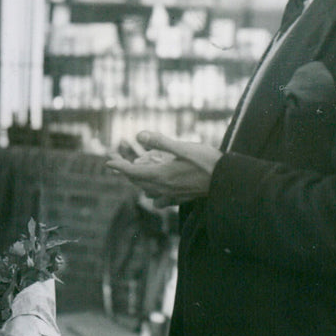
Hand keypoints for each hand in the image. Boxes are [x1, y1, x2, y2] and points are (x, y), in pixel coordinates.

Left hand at [106, 130, 221, 205]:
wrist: (227, 180)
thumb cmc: (206, 161)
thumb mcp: (183, 147)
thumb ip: (160, 142)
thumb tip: (138, 136)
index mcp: (162, 175)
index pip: (132, 173)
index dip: (119, 166)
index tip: (108, 161)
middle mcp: (164, 188)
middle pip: (137, 183)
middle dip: (126, 172)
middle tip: (120, 162)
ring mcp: (173, 196)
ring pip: (148, 192)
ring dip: (140, 184)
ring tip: (140, 172)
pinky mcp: (182, 199)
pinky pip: (161, 200)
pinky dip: (155, 193)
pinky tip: (159, 187)